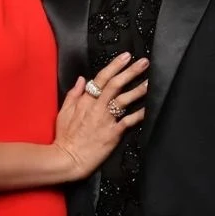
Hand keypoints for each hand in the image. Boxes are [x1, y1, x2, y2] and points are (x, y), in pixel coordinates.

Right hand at [53, 53, 149, 178]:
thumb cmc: (65, 137)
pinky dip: (139, 114)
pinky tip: (149, 108)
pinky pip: (129, 121)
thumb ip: (74, 94)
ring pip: (124, 99)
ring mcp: (106, 119)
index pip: (101, 78)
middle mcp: (97, 107)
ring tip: (151, 81)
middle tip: (144, 62)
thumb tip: (82, 79)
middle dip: (131, 71)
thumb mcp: (63, 112)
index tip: (126, 56)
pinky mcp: (113, 133)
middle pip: (115, 84)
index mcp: (85, 101)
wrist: (68, 159)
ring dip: (138, 89)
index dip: (115, 65)